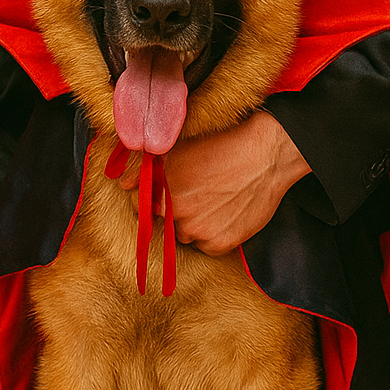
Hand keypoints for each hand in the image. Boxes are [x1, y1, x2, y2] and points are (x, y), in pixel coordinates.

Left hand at [121, 108, 310, 256]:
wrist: (267, 155)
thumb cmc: (225, 144)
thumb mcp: (182, 146)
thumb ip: (146, 166)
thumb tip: (121, 182)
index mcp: (162, 185)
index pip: (140, 202)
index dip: (153, 195)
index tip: (167, 191)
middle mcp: (175, 210)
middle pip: (162, 221)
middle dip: (173, 209)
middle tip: (198, 193)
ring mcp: (196, 230)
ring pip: (184, 234)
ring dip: (193, 223)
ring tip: (215, 200)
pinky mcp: (218, 244)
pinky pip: (206, 246)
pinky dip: (213, 234)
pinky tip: (226, 212)